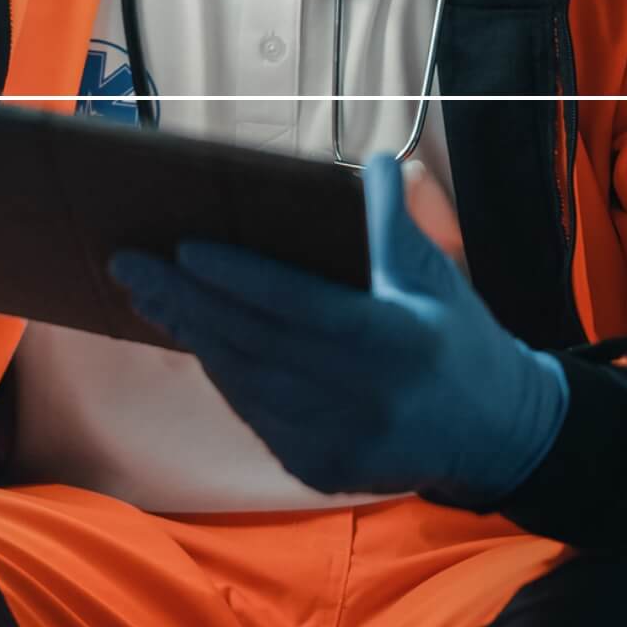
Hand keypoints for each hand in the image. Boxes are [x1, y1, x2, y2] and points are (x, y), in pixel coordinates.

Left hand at [108, 152, 568, 505]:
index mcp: (393, 341)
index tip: (185, 247)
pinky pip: (254, 413)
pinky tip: (191, 335)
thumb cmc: (461, 341)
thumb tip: (376, 160)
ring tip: (147, 292)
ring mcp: (336, 440)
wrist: (496, 436)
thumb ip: (397, 223)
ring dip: (191, 334)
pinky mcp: (319, 467)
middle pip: (254, 342)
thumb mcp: (437, 276)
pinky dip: (219, 371)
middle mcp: (360, 396)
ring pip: (243, 380)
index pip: (298, 305)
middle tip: (130, 263)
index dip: (238, 277)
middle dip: (185, 299)